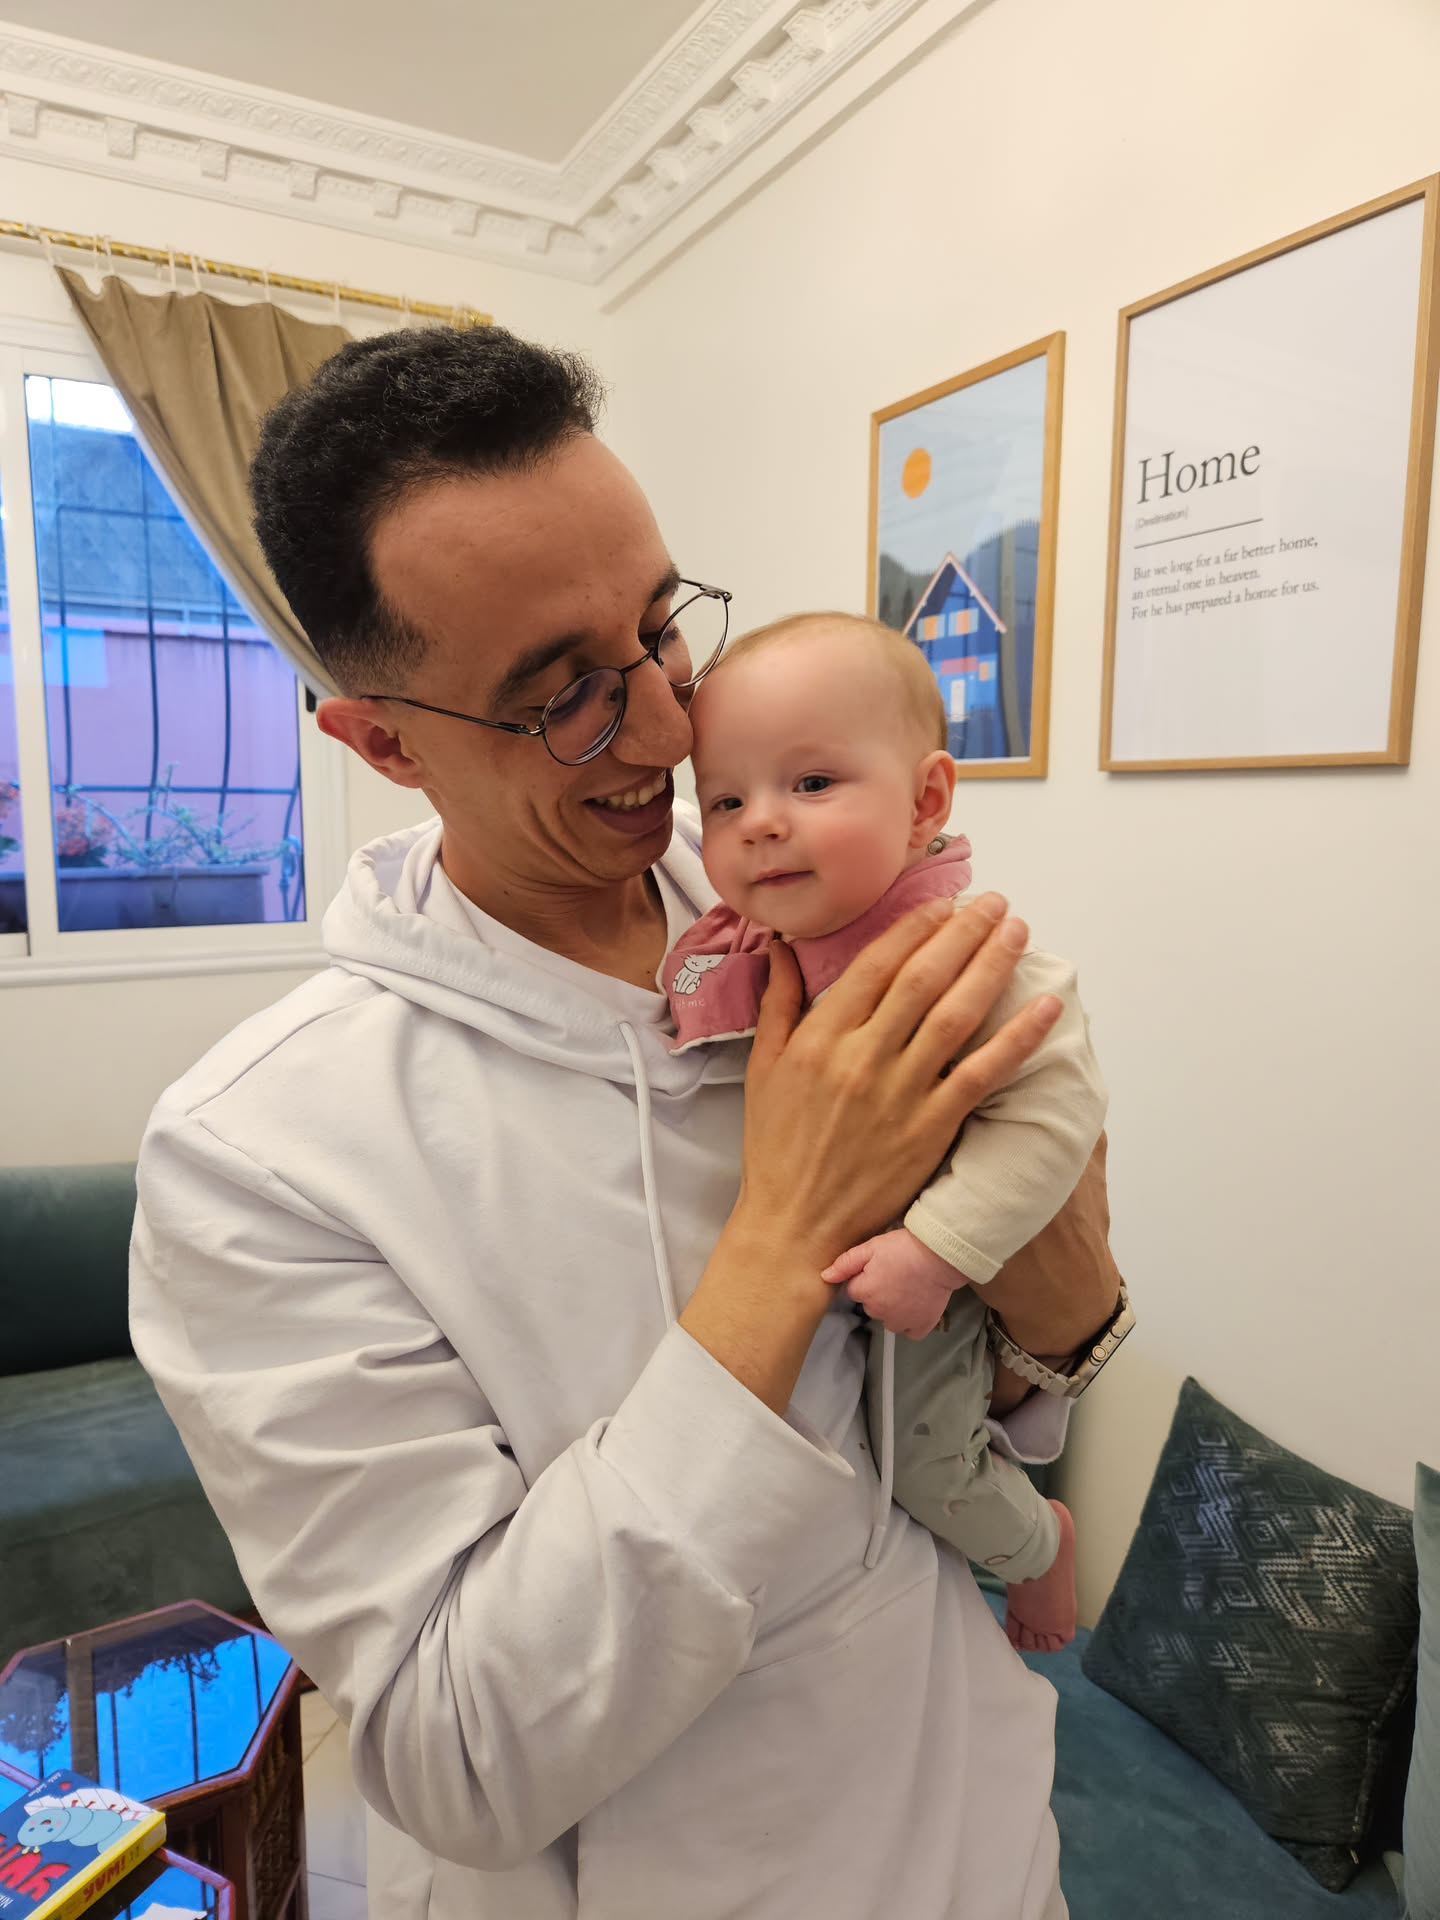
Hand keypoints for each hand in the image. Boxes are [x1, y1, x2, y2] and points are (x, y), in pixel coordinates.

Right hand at [736, 892, 1061, 1265]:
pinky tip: (1044, 1007)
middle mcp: (863, 1058)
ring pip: (957, 1014)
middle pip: (924, 978)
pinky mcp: (932, 1129)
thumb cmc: (777, 1148)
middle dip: (964, 932)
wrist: (795, 1225)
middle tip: (993, 902)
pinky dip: (1017, 1037)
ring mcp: (901, 1093)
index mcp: (821, 1038)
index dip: (916, 927)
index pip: (877, 965)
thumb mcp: (763, 1067)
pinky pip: (983, 1074)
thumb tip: (782, 945)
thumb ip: (779, 1002)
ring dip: (992, 966)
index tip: (944, 904)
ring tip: (1017, 931)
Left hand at [822, 1230, 959, 1338]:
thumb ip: (845, 1263)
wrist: (940, 1256)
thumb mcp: (871, 1247)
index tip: (879, 1267)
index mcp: (865, 1292)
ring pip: (888, 1319)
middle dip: (878, 1293)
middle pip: (871, 1305)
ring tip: (907, 1287)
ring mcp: (901, 1321)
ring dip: (893, 1308)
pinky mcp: (921, 1325)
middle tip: (895, 1274)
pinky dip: (911, 1322)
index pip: (855, 1290)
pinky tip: (915, 1305)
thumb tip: (825, 1277)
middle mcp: (880, 1311)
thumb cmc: (905, 1248)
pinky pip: (909, 1331)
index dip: (865, 1277)